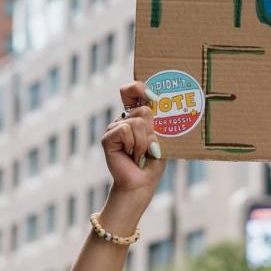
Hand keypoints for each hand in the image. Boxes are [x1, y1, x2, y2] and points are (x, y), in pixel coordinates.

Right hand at [101, 81, 166, 197]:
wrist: (142, 182)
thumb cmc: (153, 162)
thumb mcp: (162, 139)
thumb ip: (158, 122)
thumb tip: (152, 106)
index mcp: (137, 115)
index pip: (132, 90)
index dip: (139, 87)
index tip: (152, 96)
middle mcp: (124, 118)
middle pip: (143, 109)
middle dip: (152, 130)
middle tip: (149, 147)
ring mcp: (115, 127)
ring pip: (137, 122)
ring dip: (144, 142)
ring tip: (140, 154)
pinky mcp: (108, 137)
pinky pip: (125, 130)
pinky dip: (134, 145)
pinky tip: (131, 155)